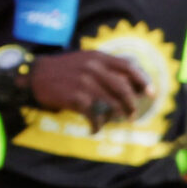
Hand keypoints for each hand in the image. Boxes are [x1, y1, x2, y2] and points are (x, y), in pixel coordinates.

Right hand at [27, 49, 152, 122]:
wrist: (36, 76)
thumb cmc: (63, 69)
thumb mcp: (85, 58)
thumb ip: (105, 63)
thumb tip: (130, 71)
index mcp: (98, 57)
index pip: (127, 67)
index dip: (142, 80)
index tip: (151, 93)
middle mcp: (93, 68)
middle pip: (123, 88)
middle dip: (132, 104)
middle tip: (133, 115)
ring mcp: (85, 83)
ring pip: (111, 103)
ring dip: (117, 116)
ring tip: (116, 122)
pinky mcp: (76, 98)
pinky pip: (94, 115)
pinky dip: (97, 125)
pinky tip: (95, 129)